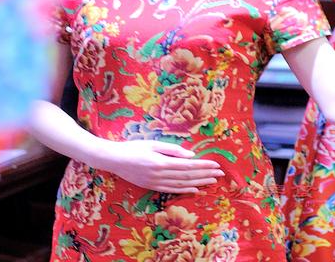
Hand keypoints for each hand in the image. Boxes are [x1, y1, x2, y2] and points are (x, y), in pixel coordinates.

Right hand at [91, 140, 224, 193]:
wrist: (114, 160)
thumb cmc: (133, 148)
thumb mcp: (153, 144)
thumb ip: (173, 150)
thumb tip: (191, 155)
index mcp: (161, 162)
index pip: (188, 165)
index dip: (203, 165)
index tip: (216, 164)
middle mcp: (159, 175)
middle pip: (187, 176)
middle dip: (205, 174)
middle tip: (220, 173)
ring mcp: (156, 183)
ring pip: (182, 185)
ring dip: (199, 183)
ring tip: (212, 181)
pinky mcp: (152, 187)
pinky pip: (172, 190)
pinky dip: (186, 190)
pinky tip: (196, 189)